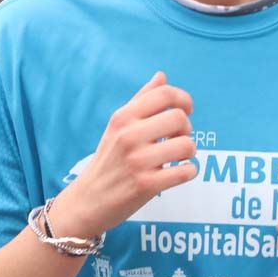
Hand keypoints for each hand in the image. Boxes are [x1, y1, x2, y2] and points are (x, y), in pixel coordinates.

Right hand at [48, 72, 195, 238]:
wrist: (88, 200)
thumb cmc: (108, 160)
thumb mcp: (117, 126)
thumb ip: (141, 100)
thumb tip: (162, 76)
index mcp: (123, 118)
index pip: (164, 94)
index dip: (184, 99)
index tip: (186, 111)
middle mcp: (128, 136)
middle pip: (179, 118)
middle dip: (187, 128)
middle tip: (178, 138)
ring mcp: (137, 161)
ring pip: (186, 145)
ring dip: (189, 152)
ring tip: (178, 157)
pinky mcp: (146, 185)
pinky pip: (185, 172)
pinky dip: (189, 171)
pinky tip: (179, 172)